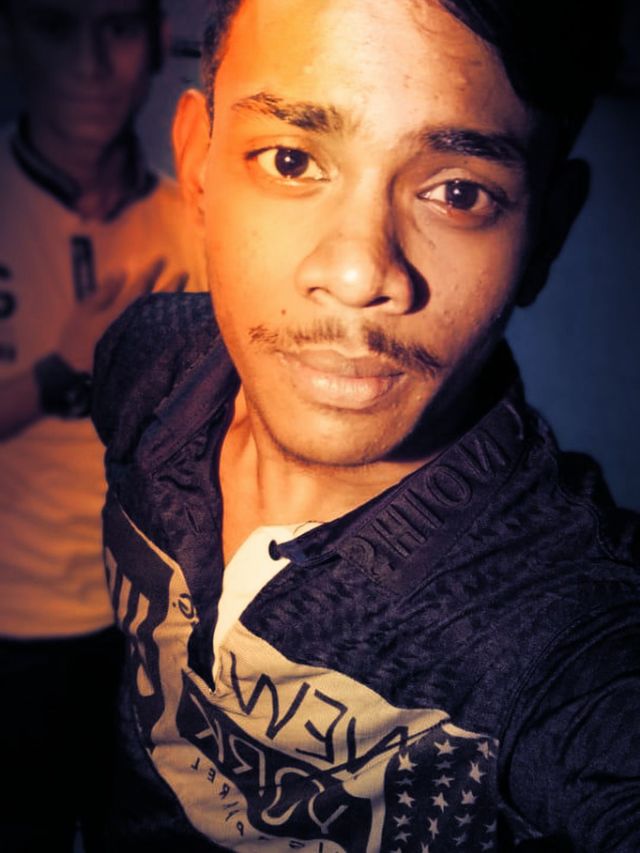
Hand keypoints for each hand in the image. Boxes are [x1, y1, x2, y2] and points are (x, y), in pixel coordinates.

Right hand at [57, 257, 188, 371]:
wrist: (75, 379)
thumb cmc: (76, 342)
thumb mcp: (84, 313)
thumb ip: (105, 292)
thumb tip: (122, 270)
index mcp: (122, 312)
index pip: (142, 286)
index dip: (152, 270)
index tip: (162, 258)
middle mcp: (138, 328)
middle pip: (160, 303)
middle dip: (173, 286)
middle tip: (183, 273)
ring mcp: (145, 345)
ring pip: (166, 322)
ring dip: (176, 306)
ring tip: (185, 296)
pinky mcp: (147, 360)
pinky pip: (165, 341)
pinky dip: (173, 329)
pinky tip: (179, 323)